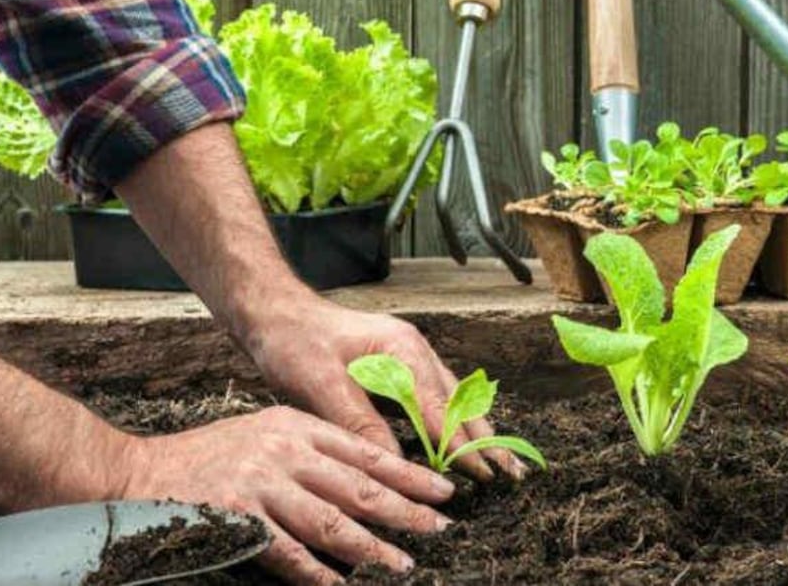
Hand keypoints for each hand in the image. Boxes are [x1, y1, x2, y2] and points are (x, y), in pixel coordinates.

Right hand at [121, 406, 455, 584]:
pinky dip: (317, 571)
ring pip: (331, 521)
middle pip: (358, 486)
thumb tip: (364, 480)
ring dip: (372, 546)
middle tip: (440, 528)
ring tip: (404, 563)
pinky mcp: (237, 517)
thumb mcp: (266, 432)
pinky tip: (341, 584)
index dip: (408, 473)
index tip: (442, 490)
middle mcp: (284, 451)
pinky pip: (287, 552)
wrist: (141, 471)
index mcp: (296, 426)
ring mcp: (261, 484)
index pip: (366, 451)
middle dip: (405, 509)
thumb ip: (311, 450)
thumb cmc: (210, 455)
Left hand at [249, 299, 525, 480]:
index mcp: (402, 350)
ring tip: (500, 462)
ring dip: (474, 431)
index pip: (440, 408)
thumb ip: (360, 423)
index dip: (461, 446)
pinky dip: (452, 422)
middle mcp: (414, 350)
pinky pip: (435, 397)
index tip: (484, 475)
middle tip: (512, 474)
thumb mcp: (320, 385)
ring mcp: (409, 356)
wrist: (276, 313)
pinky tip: (462, 441)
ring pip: (452, 399)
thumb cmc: (295, 343)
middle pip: (458, 402)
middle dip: (485, 439)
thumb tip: (395, 465)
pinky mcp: (398, 365)